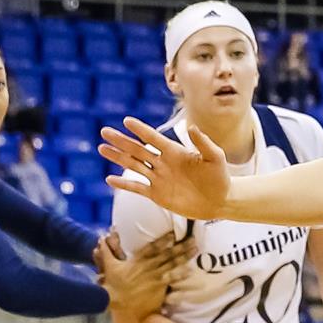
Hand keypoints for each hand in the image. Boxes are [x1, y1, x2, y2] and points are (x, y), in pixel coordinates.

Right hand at [96, 231, 190, 318]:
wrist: (117, 301)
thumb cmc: (113, 284)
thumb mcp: (109, 265)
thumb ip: (107, 250)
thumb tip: (102, 238)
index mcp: (137, 260)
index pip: (152, 247)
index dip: (163, 240)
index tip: (173, 233)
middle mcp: (148, 266)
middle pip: (167, 254)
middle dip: (181, 246)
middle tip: (193, 238)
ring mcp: (154, 276)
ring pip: (172, 264)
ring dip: (184, 256)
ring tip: (195, 249)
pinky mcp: (158, 287)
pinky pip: (172, 279)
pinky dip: (181, 274)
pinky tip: (191, 270)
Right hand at [100, 118, 232, 218]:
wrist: (220, 201)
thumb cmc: (220, 177)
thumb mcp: (215, 157)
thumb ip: (204, 143)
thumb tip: (192, 127)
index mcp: (175, 151)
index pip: (154, 138)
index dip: (141, 130)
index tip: (126, 120)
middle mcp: (163, 163)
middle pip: (138, 149)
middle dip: (121, 141)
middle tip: (105, 131)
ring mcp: (158, 178)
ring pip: (133, 165)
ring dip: (118, 157)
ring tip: (102, 147)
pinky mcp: (157, 194)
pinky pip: (137, 188)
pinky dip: (123, 185)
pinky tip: (109, 179)